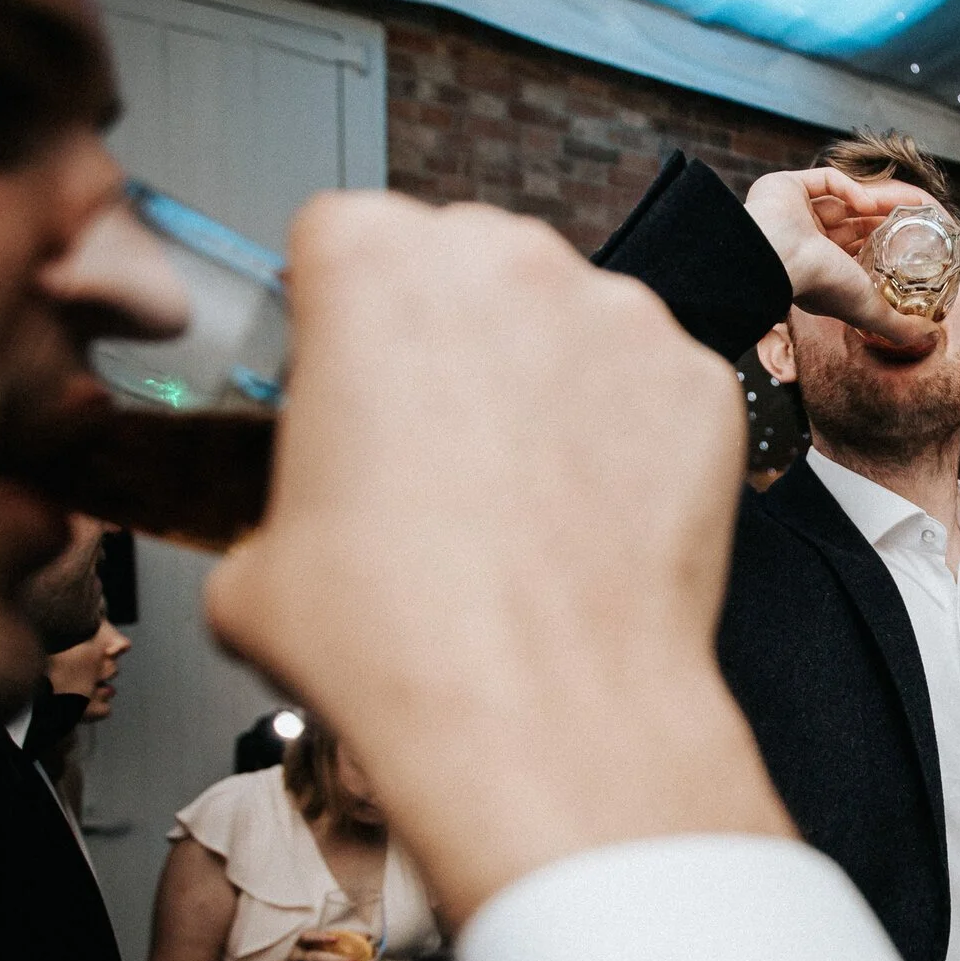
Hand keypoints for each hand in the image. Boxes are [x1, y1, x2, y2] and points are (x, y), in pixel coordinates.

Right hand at [206, 192, 795, 931]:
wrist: (545, 721)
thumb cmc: (397, 642)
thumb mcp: (256, 569)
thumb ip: (276, 493)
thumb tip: (299, 524)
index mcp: (370, 262)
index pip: (341, 239)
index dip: (338, 315)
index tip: (347, 377)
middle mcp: (505, 258)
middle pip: (465, 261)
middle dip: (450, 334)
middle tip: (436, 445)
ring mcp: (621, 315)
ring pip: (568, 319)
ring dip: (545, 379)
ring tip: (524, 498)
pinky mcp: (704, 383)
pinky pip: (652, 388)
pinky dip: (630, 437)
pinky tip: (596, 520)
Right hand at [741, 168, 942, 350]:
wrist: (779, 255)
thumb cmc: (818, 284)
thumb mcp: (867, 309)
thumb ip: (897, 326)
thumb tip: (931, 338)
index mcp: (819, 270)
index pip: (854, 255)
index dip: (881, 248)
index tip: (908, 244)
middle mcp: (806, 242)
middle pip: (852, 225)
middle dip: (881, 222)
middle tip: (912, 219)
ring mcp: (797, 214)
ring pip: (844, 202)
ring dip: (874, 202)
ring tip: (903, 205)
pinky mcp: (790, 187)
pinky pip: (825, 181)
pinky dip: (848, 187)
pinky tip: (866, 200)